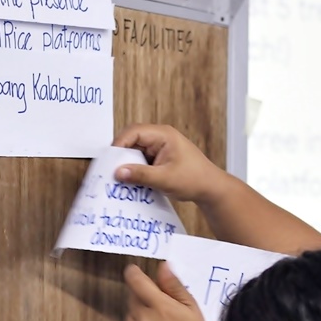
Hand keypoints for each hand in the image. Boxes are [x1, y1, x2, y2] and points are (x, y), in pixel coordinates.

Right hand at [112, 124, 229, 203]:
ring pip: (135, 152)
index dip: (119, 144)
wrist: (211, 188)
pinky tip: (131, 182)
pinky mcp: (159, 159)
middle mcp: (160, 138)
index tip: (110, 161)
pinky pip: (141, 160)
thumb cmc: (195, 179)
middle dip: (121, 155)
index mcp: (164, 135)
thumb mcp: (165, 179)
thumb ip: (141, 175)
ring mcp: (160, 148)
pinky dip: (135, 170)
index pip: (134, 132)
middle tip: (111, 170)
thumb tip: (118, 172)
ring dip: (128, 164)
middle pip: (132, 141)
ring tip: (120, 178)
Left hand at [123, 262, 212, 320]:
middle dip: (143, 297)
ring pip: (130, 315)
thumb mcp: (191, 308)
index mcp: (161, 307)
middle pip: (133, 298)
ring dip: (140, 315)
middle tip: (160, 308)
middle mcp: (143, 320)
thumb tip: (162, 266)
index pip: (137, 282)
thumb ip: (174, 286)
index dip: (133, 273)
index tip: (134, 270)